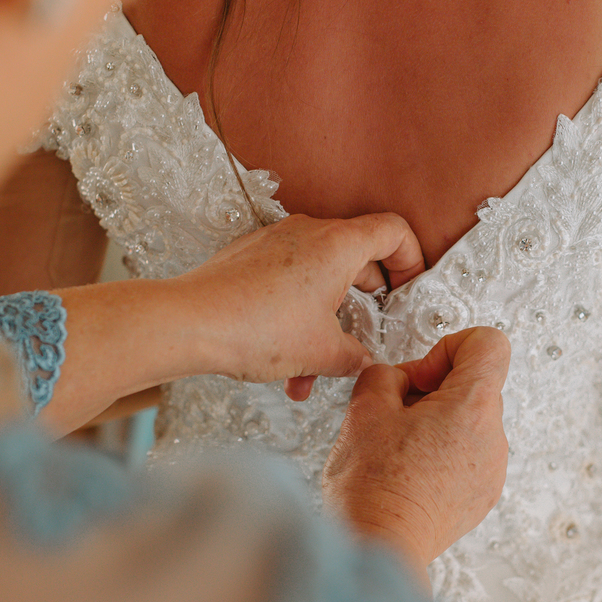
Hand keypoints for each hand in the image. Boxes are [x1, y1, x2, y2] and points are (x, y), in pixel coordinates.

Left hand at [175, 213, 424, 394]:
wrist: (189, 323)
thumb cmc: (255, 327)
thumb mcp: (323, 353)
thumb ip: (355, 356)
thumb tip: (362, 360)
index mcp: (338, 244)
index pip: (394, 231)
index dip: (412, 258)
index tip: (409, 287)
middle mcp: (309, 233)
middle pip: (357, 256)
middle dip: (365, 302)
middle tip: (367, 329)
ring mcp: (276, 242)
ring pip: (319, 277)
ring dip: (325, 322)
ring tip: (312, 370)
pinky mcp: (251, 257)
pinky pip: (289, 281)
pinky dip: (297, 315)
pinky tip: (284, 359)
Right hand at [321, 327, 510, 581]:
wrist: (380, 547)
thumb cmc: (373, 485)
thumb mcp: (366, 406)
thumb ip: (386, 375)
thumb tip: (400, 381)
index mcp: (473, 406)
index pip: (489, 343)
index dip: (449, 347)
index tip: (422, 376)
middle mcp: (493, 437)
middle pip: (473, 385)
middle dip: (433, 388)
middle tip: (396, 412)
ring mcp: (491, 470)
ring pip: (467, 421)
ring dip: (435, 422)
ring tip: (397, 448)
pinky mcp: (481, 496)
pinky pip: (467, 455)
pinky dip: (440, 453)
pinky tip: (408, 472)